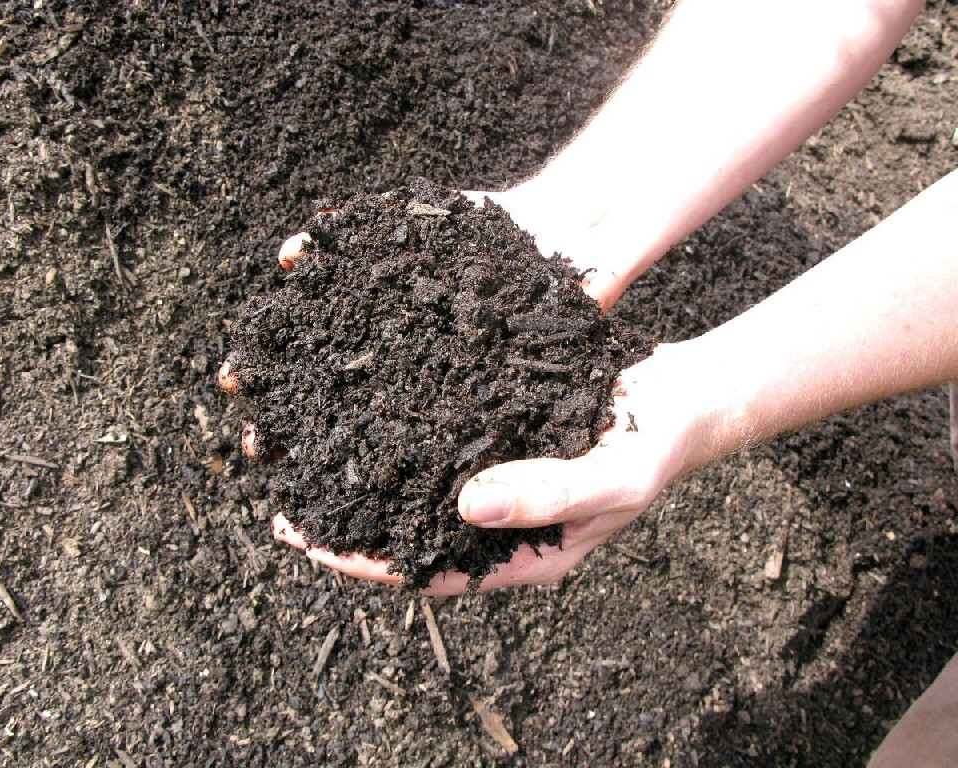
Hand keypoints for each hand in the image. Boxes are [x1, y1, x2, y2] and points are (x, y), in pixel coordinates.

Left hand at [220, 207, 713, 593]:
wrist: (681, 397)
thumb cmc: (656, 445)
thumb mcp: (611, 476)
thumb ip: (546, 493)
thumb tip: (465, 505)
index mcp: (523, 552)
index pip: (430, 572)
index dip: (368, 562)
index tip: (311, 543)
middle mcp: (499, 522)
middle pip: (412, 536)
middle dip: (351, 526)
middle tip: (287, 505)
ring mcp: (496, 480)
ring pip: (417, 491)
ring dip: (367, 479)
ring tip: (308, 459)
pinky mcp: (496, 439)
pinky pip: (437, 446)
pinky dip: (398, 436)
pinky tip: (363, 410)